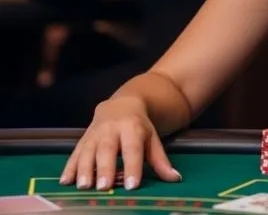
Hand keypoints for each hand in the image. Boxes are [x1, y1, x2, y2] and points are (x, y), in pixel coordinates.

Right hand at [60, 96, 181, 190]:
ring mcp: (94, 133)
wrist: (121, 105)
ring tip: (84, 186)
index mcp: (132, 128)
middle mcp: (111, 129)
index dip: (132, 167)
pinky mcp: (82, 139)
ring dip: (84, 169)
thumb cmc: (138, 126)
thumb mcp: (152, 139)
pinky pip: (74, 153)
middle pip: (107, 150)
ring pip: (87, 151)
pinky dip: (69, 167)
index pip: (133, 149)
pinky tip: (65, 181)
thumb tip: (175, 178)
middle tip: (104, 187)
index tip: (132, 185)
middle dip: (105, 169)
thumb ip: (160, 160)